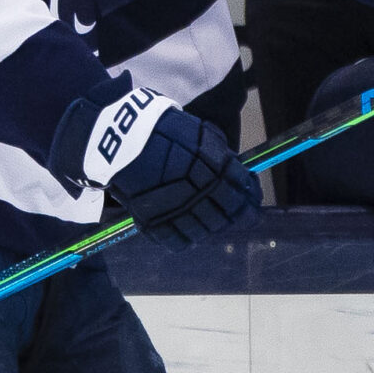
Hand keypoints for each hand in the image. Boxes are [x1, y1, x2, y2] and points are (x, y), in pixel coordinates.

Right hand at [55, 87, 258, 246]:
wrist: (121, 137)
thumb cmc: (163, 130)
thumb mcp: (199, 134)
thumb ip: (221, 155)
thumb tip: (240, 172)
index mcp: (214, 169)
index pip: (244, 194)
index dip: (251, 198)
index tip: (251, 199)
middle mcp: (200, 192)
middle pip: (228, 216)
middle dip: (235, 215)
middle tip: (232, 213)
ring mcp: (177, 210)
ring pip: (205, 232)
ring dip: (210, 227)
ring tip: (206, 219)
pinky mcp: (156, 222)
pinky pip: (178, 242)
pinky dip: (184, 238)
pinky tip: (185, 230)